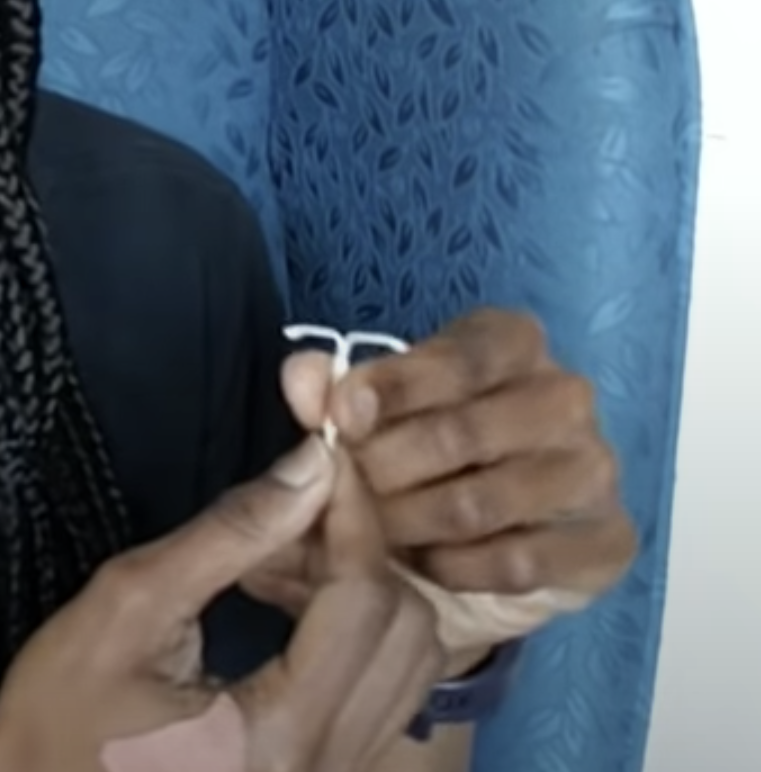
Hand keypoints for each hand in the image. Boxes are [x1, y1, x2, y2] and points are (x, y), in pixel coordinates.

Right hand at [0, 437, 442, 771]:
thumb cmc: (60, 714)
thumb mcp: (127, 606)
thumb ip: (229, 535)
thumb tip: (312, 466)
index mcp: (281, 733)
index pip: (365, 601)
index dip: (354, 515)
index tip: (325, 453)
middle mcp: (330, 767)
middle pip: (410, 633)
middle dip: (360, 553)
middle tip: (289, 513)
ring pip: (409, 664)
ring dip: (362, 592)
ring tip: (278, 560)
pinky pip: (384, 692)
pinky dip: (355, 633)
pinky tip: (286, 605)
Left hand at [248, 309, 636, 661]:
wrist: (457, 558)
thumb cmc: (408, 462)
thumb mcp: (358, 422)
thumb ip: (327, 392)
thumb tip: (303, 377)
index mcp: (509, 343)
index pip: (459, 357)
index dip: (393, 388)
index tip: (341, 418)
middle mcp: (564, 395)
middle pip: (463, 432)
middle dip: (385, 468)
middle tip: (346, 492)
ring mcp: (595, 468)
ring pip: (483, 501)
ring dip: (411, 523)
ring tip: (376, 532)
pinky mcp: (607, 540)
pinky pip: (518, 561)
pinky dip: (454, 569)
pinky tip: (428, 565)